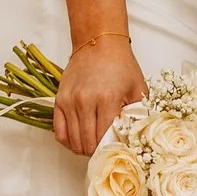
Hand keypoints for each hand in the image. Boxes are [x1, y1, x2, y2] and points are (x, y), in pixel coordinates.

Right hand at [53, 37, 145, 156]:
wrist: (99, 43)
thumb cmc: (121, 65)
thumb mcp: (138, 89)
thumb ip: (138, 114)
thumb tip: (134, 138)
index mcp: (107, 99)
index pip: (105, 138)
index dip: (111, 149)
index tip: (117, 150)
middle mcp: (85, 101)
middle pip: (87, 143)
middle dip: (97, 152)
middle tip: (105, 150)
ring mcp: (70, 101)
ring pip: (72, 141)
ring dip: (83, 149)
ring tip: (92, 146)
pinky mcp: (59, 100)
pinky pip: (59, 131)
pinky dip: (67, 141)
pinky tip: (78, 140)